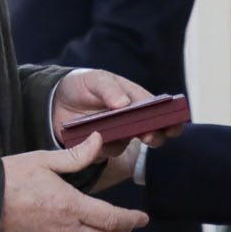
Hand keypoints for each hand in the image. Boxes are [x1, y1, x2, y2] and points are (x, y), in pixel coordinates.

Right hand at [0, 134, 149, 231]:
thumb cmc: (9, 178)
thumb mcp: (44, 160)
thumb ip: (76, 156)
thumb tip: (98, 140)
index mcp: (70, 205)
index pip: (112, 219)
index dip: (131, 220)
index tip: (142, 218)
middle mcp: (64, 229)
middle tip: (128, 225)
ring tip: (101, 227)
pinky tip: (68, 228)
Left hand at [50, 70, 182, 150]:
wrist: (56, 101)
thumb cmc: (83, 85)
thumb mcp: (95, 79)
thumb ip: (109, 89)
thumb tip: (124, 104)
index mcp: (136, 100)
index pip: (159, 110)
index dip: (170, 118)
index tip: (174, 125)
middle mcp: (131, 120)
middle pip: (151, 132)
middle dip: (154, 136)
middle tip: (148, 136)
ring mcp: (116, 135)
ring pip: (127, 144)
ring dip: (121, 141)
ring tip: (109, 134)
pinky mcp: (100, 148)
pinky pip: (105, 152)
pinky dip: (100, 146)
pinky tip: (92, 137)